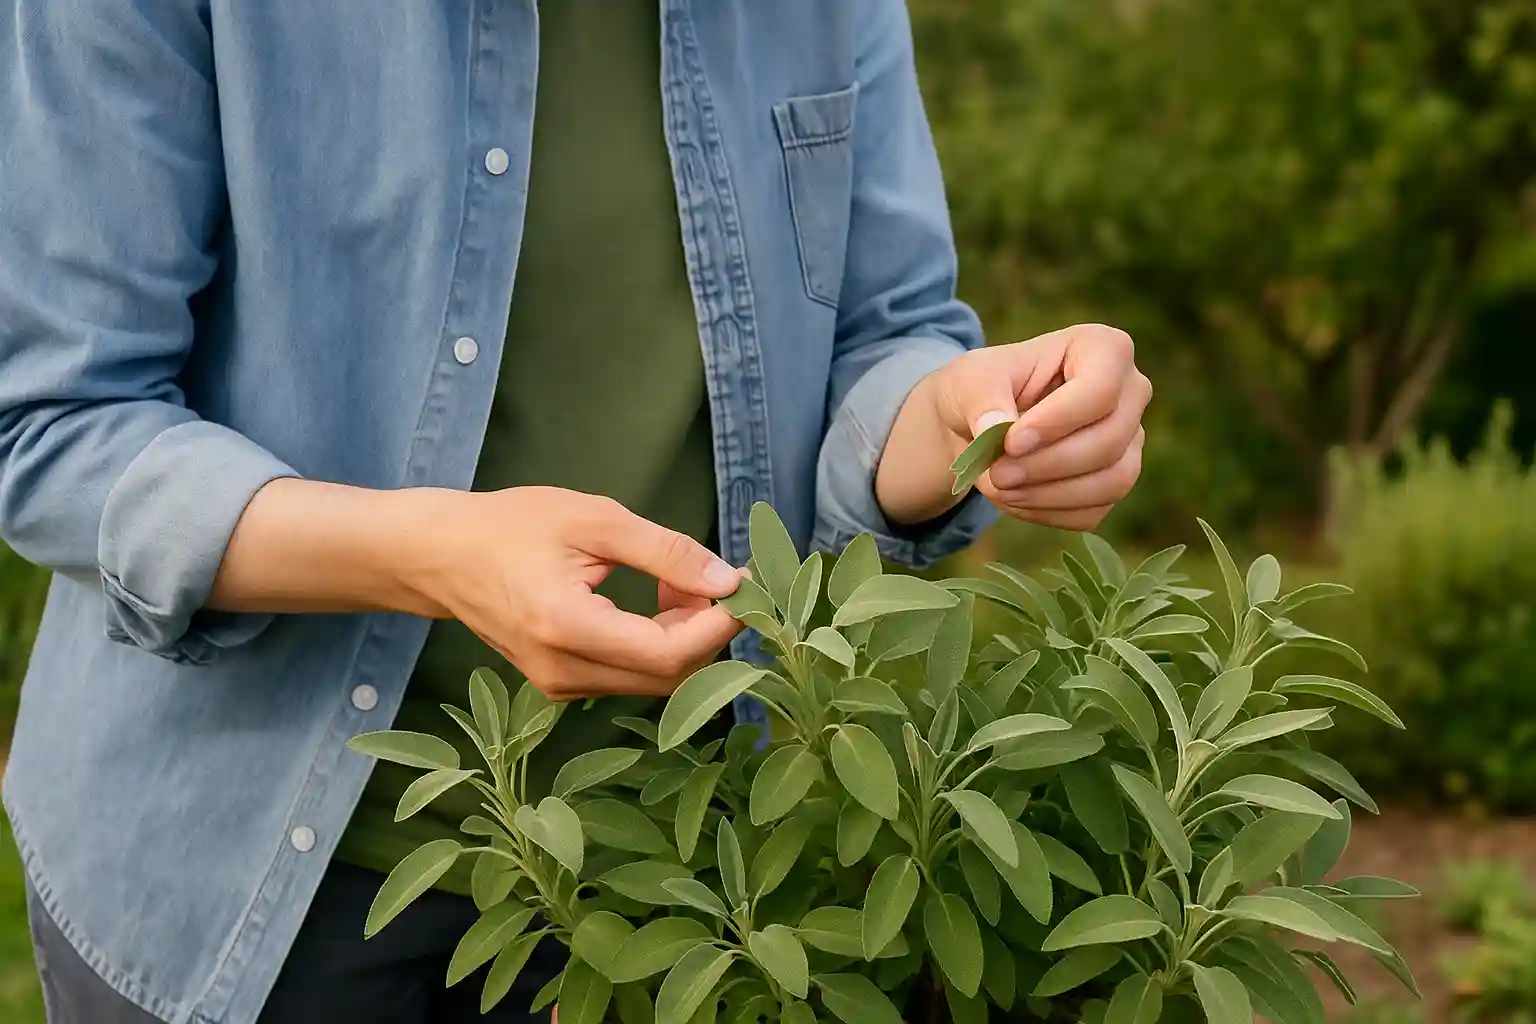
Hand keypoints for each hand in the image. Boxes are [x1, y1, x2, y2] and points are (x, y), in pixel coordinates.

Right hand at [403, 487, 743, 700]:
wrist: (440, 555)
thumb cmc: (511, 525)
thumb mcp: (594, 519)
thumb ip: (666, 551)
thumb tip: (727, 581)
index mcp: (567, 627)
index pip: (669, 654)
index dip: (718, 626)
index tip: (743, 585)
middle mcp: (563, 672)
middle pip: (668, 678)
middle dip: (707, 631)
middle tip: (717, 578)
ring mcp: (559, 686)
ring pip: (653, 681)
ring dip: (684, 637)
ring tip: (678, 581)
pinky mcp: (560, 686)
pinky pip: (629, 677)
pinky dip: (657, 644)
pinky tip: (654, 601)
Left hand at [932, 323, 1150, 530]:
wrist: (977, 422)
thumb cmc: (983, 388)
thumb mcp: (971, 380)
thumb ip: (982, 400)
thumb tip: (995, 431)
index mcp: (1104, 349)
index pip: (1100, 390)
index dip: (1056, 422)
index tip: (1010, 441)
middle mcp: (1130, 393)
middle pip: (1108, 441)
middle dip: (1047, 465)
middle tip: (997, 473)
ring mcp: (1128, 440)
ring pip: (1111, 482)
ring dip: (1048, 495)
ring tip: (999, 488)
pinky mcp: (1113, 481)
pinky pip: (1093, 511)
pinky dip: (1047, 512)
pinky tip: (1014, 499)